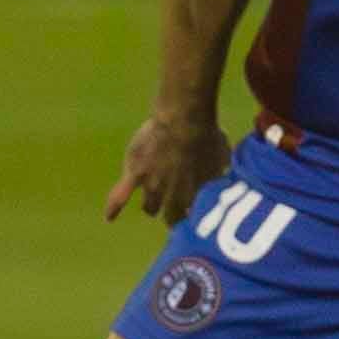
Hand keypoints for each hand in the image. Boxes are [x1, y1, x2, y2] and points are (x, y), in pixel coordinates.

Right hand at [105, 110, 229, 223]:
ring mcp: (153, 186)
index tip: (195, 214)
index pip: (195, 216)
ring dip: (152, 207)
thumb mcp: (223, 155)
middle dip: (172, 217)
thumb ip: (222, 169)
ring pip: (150, 208)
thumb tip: (229, 173)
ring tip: (151, 207)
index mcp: (198, 193)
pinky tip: (109, 217)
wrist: (185, 121)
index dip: (195, 216)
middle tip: (173, 215)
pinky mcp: (135, 175)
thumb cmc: (208, 134)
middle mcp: (175, 196)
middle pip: (171, 217)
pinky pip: (120, 196)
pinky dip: (114, 208)